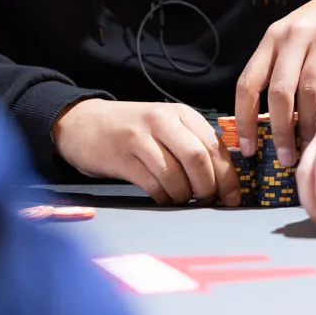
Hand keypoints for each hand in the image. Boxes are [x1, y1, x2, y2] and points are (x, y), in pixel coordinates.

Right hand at [52, 99, 239, 205]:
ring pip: (175, 173)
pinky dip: (163, 196)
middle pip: (198, 158)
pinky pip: (152, 183)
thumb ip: (193, 142)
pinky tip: (163, 197)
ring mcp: (141, 138)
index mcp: (181, 114)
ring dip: (184, 194)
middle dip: (208, 186)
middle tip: (208, 200)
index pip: (214, 145)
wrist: (82, 123)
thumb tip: (223, 177)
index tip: (233, 197)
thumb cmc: (133, 129)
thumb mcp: (167, 125)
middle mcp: (163, 121)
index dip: (228, 175)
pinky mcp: (121, 157)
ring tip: (183, 199)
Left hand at [234, 0, 315, 164]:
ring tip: (310, 147)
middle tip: (285, 158)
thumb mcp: (296, 35)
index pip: (248, 83)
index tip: (248, 148)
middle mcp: (294, 37)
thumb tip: (268, 120)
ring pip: (309, 92)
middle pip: (279, 92)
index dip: (244, 119)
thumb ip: (281, 67)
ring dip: (308, 125)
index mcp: (273, 38)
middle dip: (280, 130)